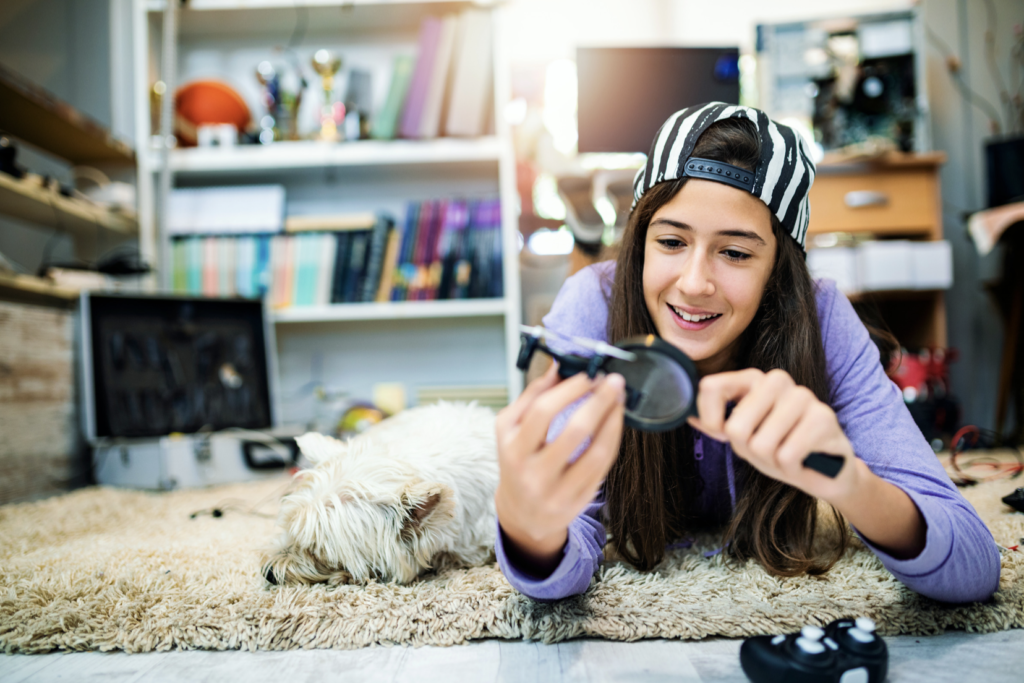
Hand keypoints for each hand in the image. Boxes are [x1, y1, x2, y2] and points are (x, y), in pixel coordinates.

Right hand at [494, 362, 625, 570]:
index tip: (587, 375)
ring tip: (619, 399)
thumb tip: (558, 366)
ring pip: (595, 452)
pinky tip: (616, 421)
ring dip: (613, 420)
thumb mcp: (510, 429)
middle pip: (574, 432)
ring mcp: (558, 491)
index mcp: (512, 450)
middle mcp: (534, 473)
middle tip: (613, 381)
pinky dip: (613, 439)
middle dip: (599, 401)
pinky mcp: (579, 500)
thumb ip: (531, 396)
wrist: (523, 513)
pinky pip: (603, 466)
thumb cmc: (518, 461)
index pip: (542, 413)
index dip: (569, 390)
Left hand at [687, 368, 862, 505]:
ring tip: (787, 453)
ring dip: (771, 460)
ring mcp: (802, 396)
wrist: (826, 472)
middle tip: (768, 448)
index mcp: (753, 380)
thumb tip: (687, 416)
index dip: (710, 420)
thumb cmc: (780, 448)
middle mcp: (777, 380)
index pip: (711, 387)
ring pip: (762, 444)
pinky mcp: (824, 417)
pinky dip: (791, 467)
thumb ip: (716, 425)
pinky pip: (786, 455)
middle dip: (748, 448)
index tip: (723, 434)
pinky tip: (803, 459)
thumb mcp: (742, 438)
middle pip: (736, 426)